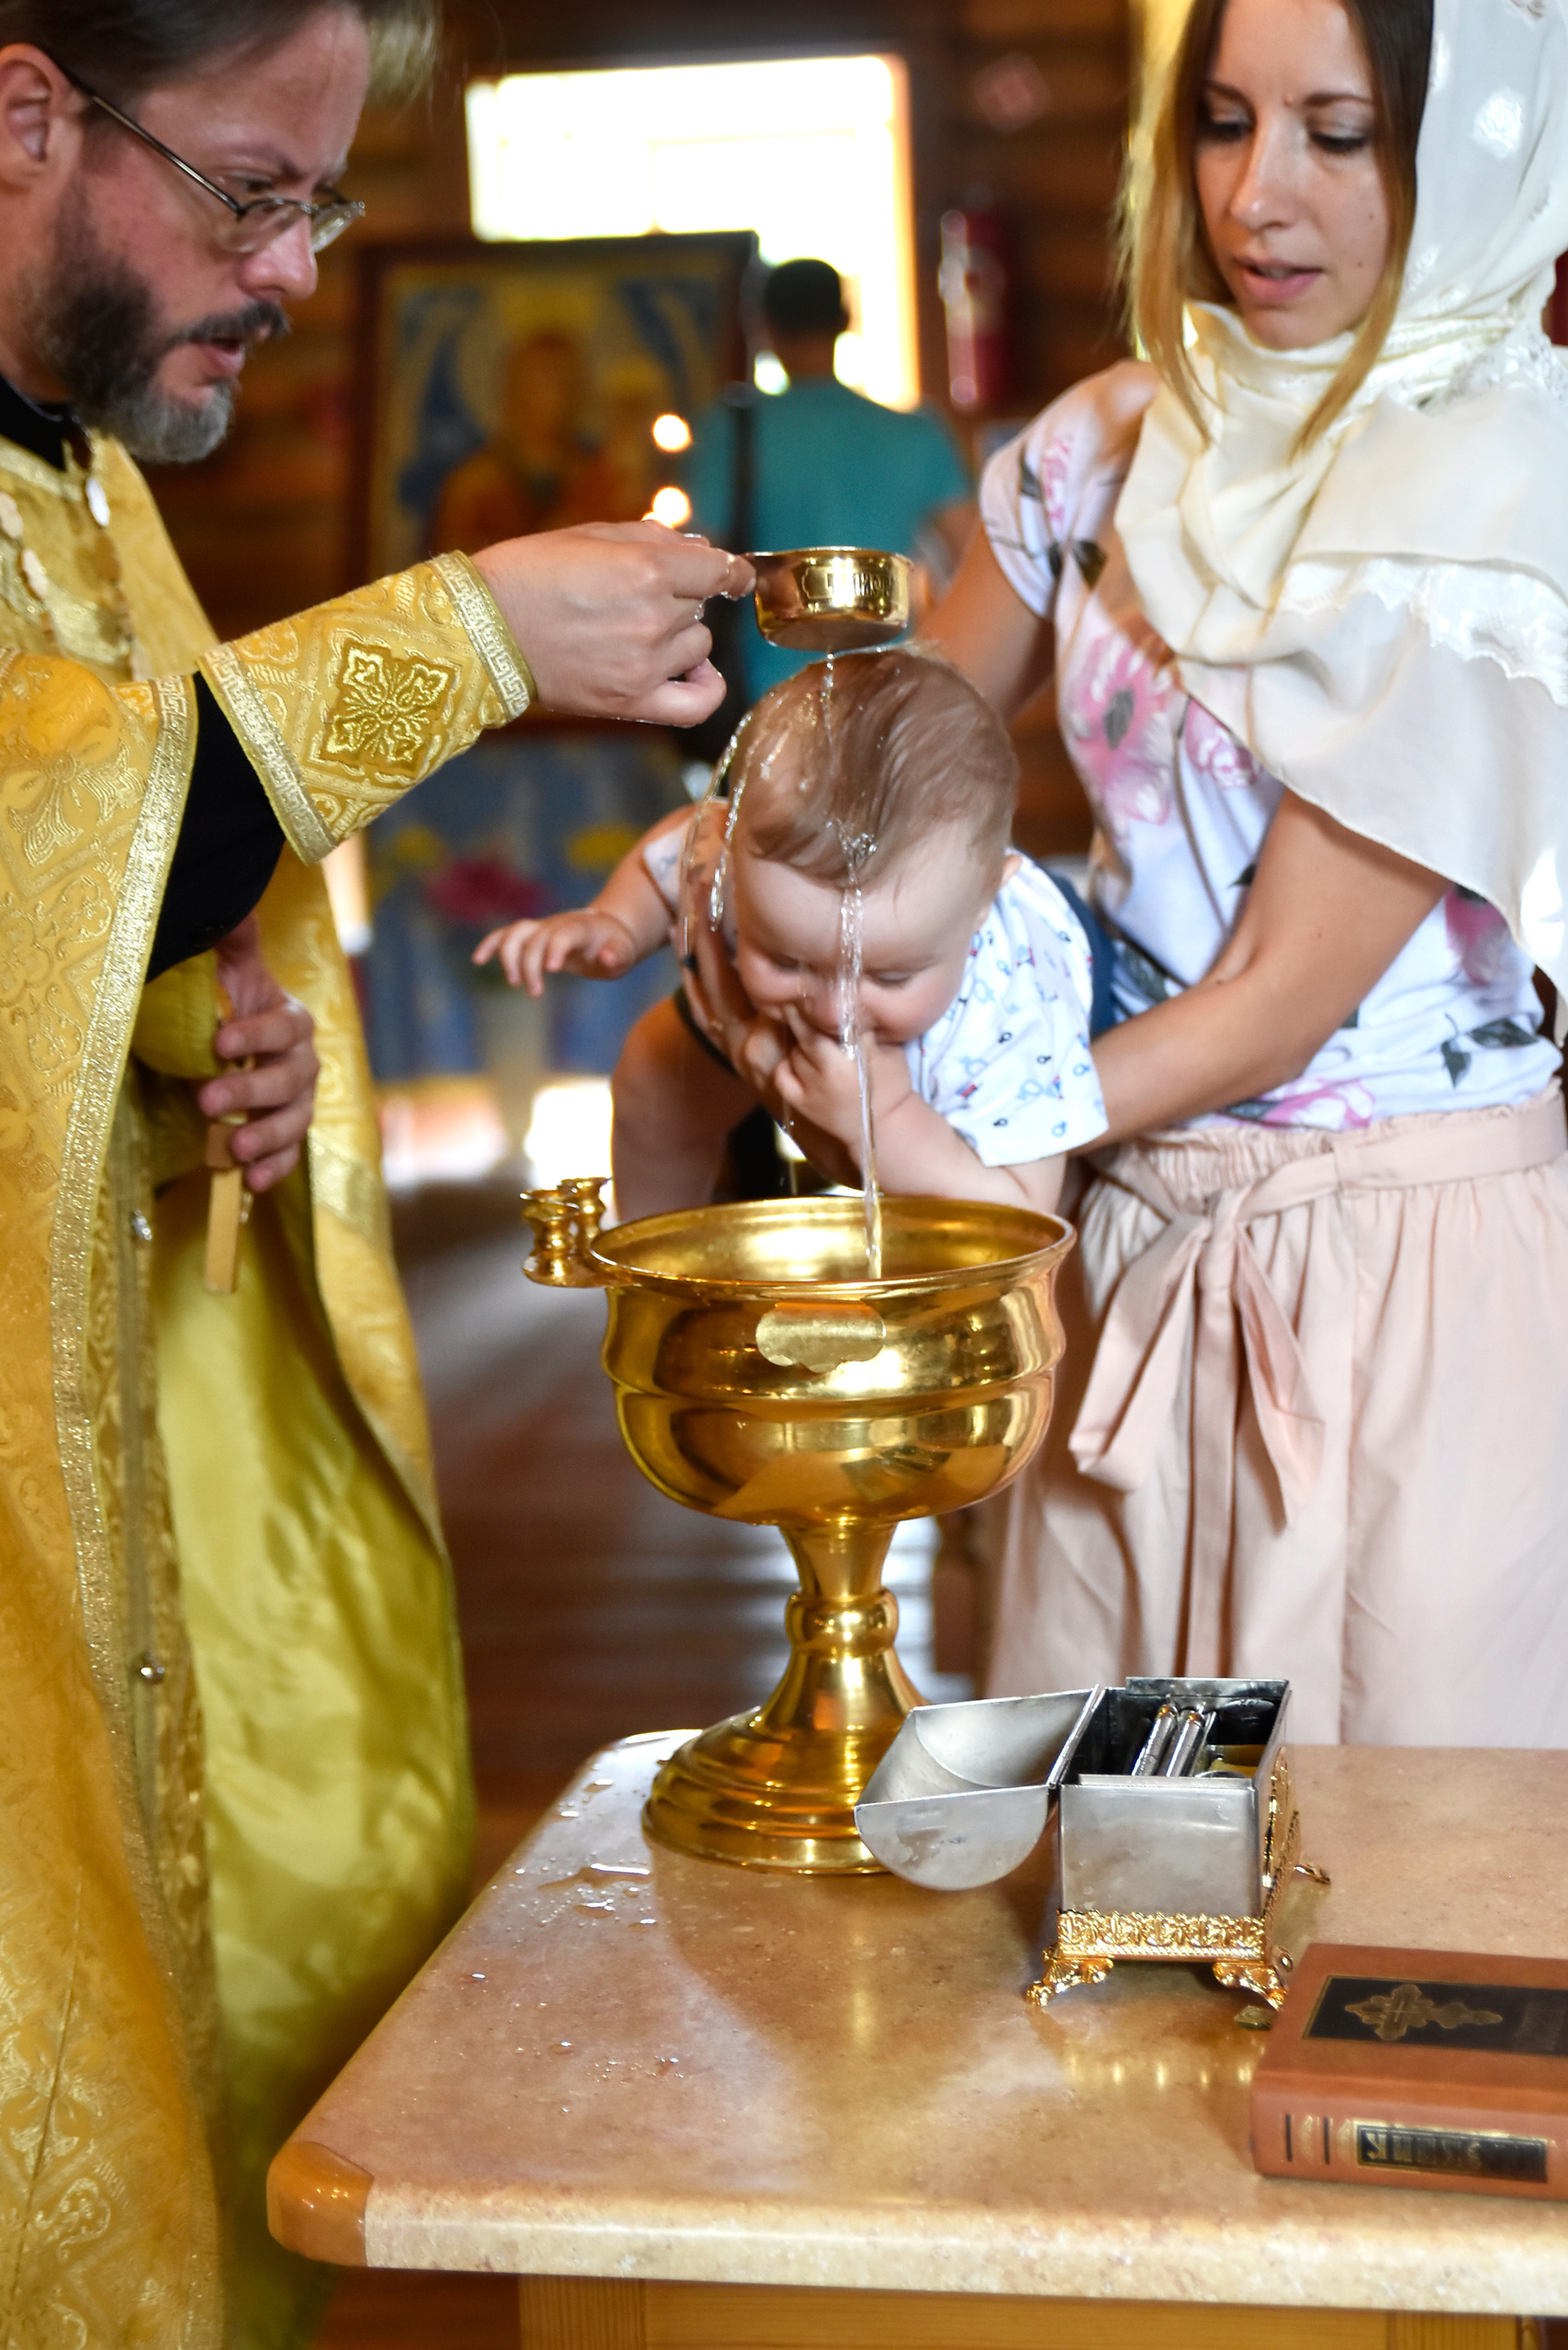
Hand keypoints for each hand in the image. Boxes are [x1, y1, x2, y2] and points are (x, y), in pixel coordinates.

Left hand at [195, 916, 319, 1192]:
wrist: (223, 1047)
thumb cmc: (222, 1005)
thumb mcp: (225, 972)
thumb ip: (235, 944)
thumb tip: (236, 906)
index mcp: (291, 1021)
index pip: (286, 1027)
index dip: (258, 1033)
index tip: (220, 1041)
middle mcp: (302, 1063)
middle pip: (290, 1080)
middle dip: (251, 1091)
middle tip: (207, 1100)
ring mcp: (296, 1103)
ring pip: (294, 1121)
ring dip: (267, 1135)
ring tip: (232, 1147)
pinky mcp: (282, 1135)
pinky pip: (288, 1155)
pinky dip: (274, 1169)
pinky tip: (251, 1182)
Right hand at [471, 521, 753, 726]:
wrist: (482, 629)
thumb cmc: (530, 573)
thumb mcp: (591, 535)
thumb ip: (653, 539)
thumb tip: (700, 548)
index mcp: (646, 569)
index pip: (716, 569)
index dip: (729, 569)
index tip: (733, 573)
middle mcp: (652, 618)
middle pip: (699, 606)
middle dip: (677, 596)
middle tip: (631, 597)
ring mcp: (645, 663)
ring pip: (698, 645)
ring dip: (679, 635)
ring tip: (634, 629)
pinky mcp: (631, 699)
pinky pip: (697, 702)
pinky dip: (706, 686)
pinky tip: (696, 672)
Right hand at [473, 907, 638, 993]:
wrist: (608, 930)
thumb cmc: (617, 947)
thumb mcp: (625, 954)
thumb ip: (617, 955)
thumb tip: (607, 957)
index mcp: (581, 928)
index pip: (563, 934)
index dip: (554, 948)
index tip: (551, 969)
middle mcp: (558, 923)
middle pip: (535, 939)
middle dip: (530, 966)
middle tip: (535, 993)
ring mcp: (542, 927)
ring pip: (516, 933)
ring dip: (508, 956)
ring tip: (514, 982)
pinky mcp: (532, 934)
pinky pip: (507, 934)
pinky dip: (491, 944)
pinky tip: (478, 960)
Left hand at [768, 1007, 913, 1164]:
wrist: (885, 1128)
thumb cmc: (892, 1084)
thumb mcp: (888, 1050)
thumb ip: (865, 1028)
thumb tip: (845, 998)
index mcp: (850, 1056)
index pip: (825, 1020)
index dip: (815, 1003)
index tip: (810, 988)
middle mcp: (826, 1071)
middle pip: (805, 1033)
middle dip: (799, 1014)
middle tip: (795, 998)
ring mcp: (810, 1088)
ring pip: (793, 1051)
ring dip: (797, 1041)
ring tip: (805, 1033)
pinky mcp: (800, 1103)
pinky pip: (781, 1076)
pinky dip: (785, 1065)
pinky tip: (794, 1059)